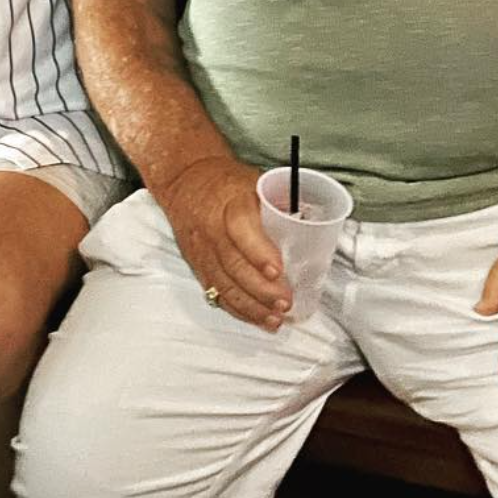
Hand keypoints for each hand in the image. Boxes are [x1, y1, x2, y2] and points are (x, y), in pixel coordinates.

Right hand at [153, 155, 288, 330]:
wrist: (184, 179)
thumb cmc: (224, 180)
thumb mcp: (253, 181)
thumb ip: (279, 203)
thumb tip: (313, 224)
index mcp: (228, 202)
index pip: (240, 228)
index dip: (259, 252)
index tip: (278, 270)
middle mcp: (211, 228)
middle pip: (233, 264)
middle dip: (261, 289)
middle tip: (285, 301)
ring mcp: (202, 250)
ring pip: (224, 284)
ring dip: (252, 306)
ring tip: (275, 318)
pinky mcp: (198, 265)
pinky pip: (217, 292)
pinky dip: (238, 310)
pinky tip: (257, 318)